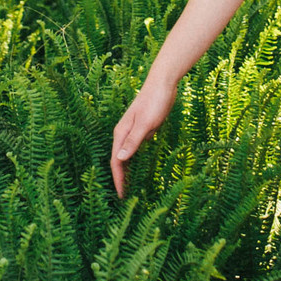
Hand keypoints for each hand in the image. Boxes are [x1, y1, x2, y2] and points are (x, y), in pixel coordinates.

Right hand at [109, 74, 178, 198]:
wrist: (163, 83)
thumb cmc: (155, 102)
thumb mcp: (145, 123)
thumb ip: (133, 141)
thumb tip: (120, 159)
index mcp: (121, 133)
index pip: (116, 161)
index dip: (118, 179)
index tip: (121, 195)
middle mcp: (124, 134)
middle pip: (119, 160)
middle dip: (120, 178)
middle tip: (124, 196)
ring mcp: (133, 131)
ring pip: (127, 156)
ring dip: (127, 171)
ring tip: (130, 186)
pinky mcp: (142, 129)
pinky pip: (136, 149)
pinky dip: (135, 161)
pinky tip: (140, 168)